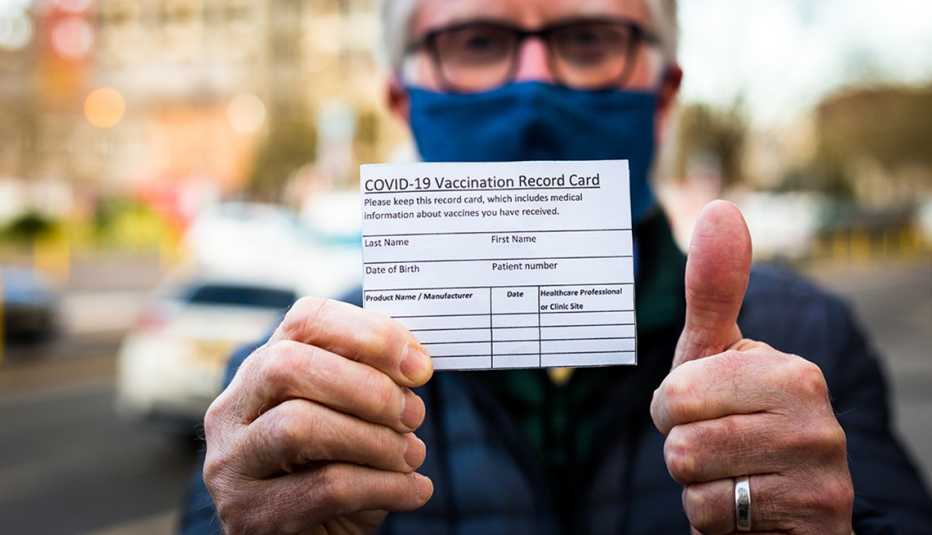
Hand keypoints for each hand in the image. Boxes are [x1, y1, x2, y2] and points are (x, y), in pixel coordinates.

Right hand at [202, 298, 434, 534]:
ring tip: (412, 455)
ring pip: (299, 426)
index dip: (367, 332)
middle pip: (289, 366)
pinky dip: (385, 486)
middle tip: (413, 414)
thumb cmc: (337, 470)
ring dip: (374, 439)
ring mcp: (232, 466)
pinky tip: (415, 490)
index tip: (418, 365)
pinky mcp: (250, 517)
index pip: (304, 320)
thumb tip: (414, 361)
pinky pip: (324, 489)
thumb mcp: (350, 418)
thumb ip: (369, 383)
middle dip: (366, 387)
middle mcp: (232, 411)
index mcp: (262, 370)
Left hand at [650, 201, 852, 533]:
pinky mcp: (814, 521)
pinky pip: (712, 520)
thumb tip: (720, 208)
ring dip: (699, 485)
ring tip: (734, 474)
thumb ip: (714, 289)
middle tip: (719, 445)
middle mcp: (816, 420)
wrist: (784, 502)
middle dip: (684, 447)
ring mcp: (820, 475)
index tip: (706, 409)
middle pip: (681, 442)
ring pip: (694, 483)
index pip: (676, 394)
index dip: (673, 409)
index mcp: (790, 371)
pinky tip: (748, 508)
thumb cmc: (737, 417)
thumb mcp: (718, 356)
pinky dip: (715, 520)